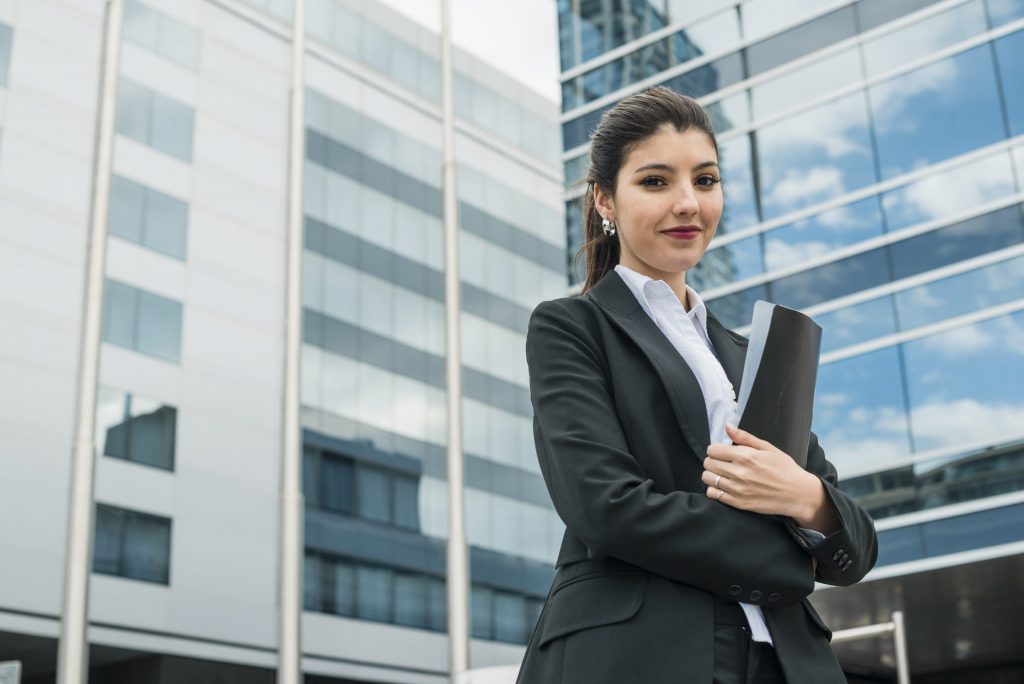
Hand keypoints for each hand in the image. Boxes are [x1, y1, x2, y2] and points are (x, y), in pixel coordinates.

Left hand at [702, 424, 837, 530]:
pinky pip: (713, 494)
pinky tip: (725, 486)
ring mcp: (737, 489)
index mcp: (745, 456)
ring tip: (723, 474)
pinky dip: (715, 489)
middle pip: (708, 463)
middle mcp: (739, 473)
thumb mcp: (768, 448)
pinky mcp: (738, 503)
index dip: (716, 449)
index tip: (722, 452)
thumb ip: (744, 437)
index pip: (713, 450)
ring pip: (707, 478)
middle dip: (713, 461)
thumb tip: (727, 426)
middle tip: (723, 463)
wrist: (798, 494)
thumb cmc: (785, 469)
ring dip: (712, 475)